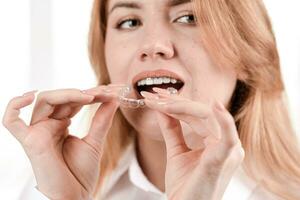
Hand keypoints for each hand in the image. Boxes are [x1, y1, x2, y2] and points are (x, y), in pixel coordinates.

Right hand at [2, 85, 123, 199]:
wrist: (75, 197)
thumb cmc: (81, 174)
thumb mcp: (95, 142)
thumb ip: (102, 119)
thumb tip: (112, 98)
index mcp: (61, 125)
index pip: (72, 101)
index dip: (89, 94)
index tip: (110, 91)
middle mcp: (48, 126)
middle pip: (59, 98)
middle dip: (81, 93)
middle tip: (102, 92)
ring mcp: (38, 132)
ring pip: (44, 101)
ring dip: (67, 94)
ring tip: (89, 96)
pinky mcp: (30, 141)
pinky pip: (11, 121)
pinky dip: (15, 106)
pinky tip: (31, 95)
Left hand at [142, 88, 244, 199]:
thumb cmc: (184, 186)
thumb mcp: (176, 152)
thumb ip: (172, 130)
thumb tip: (162, 108)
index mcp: (217, 142)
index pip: (197, 116)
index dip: (176, 104)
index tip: (155, 97)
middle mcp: (227, 144)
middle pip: (201, 113)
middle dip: (175, 102)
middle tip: (152, 96)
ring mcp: (228, 151)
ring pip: (206, 117)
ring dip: (180, 106)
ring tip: (158, 100)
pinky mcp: (223, 159)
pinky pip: (228, 136)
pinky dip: (223, 119)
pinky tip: (214, 105)